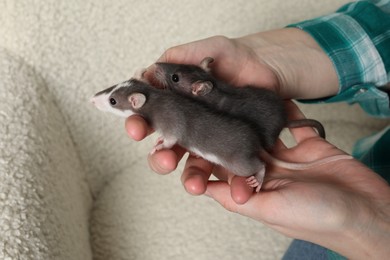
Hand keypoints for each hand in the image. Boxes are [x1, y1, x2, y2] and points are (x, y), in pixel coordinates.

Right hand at [126, 28, 339, 200]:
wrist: (267, 67)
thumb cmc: (231, 58)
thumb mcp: (204, 50)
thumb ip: (178, 58)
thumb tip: (147, 72)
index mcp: (173, 106)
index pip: (148, 119)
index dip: (138, 125)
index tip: (136, 129)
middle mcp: (187, 128)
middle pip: (166, 150)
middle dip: (161, 158)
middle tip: (165, 159)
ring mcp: (210, 143)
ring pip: (193, 167)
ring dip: (191, 178)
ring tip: (195, 185)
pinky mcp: (232, 152)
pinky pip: (227, 170)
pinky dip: (229, 183)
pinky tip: (232, 189)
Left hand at [204, 102, 389, 258]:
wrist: (366, 212)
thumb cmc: (316, 219)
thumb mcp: (269, 210)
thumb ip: (235, 198)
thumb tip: (200, 188)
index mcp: (257, 189)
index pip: (226, 168)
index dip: (210, 152)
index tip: (195, 131)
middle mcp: (271, 172)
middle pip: (245, 146)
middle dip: (230, 128)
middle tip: (213, 103)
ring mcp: (291, 158)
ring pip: (267, 132)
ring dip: (256, 116)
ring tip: (238, 95)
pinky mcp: (312, 145)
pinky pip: (296, 123)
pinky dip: (287, 110)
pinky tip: (273, 94)